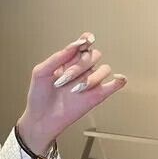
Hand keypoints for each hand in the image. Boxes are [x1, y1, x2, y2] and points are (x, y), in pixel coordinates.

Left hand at [17, 32, 127, 153]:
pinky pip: (114, 85)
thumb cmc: (38, 96)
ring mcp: (90, 82)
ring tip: (75, 89)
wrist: (40, 118)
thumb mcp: (41, 73)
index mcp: (69, 60)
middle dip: (80, 65)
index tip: (85, 41)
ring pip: (104, 69)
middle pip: (94, 55)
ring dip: (91, 77)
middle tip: (64, 79)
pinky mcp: (97, 95)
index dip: (87, 39)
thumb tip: (75, 44)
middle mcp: (82, 69)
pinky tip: (117, 79)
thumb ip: (57, 57)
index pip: (84, 44)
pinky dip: (119, 80)